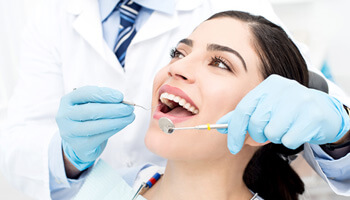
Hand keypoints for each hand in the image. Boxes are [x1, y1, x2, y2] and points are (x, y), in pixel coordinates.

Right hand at [56, 86, 134, 170]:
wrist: (81, 140)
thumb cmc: (88, 117)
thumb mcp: (91, 105)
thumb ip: (104, 101)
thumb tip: (123, 101)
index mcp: (67, 100)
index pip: (85, 93)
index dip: (104, 94)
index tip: (120, 96)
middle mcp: (64, 116)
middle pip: (90, 111)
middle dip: (113, 109)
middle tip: (129, 108)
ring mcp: (70, 132)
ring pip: (96, 125)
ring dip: (117, 120)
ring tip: (130, 116)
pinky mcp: (79, 145)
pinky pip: (100, 136)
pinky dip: (114, 129)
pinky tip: (123, 124)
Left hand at [217, 75, 349, 153]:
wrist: (324, 111)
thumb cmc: (288, 111)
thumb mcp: (265, 107)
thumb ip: (244, 115)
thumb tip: (221, 125)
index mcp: (268, 85)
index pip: (243, 109)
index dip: (235, 130)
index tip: (232, 146)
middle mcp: (283, 88)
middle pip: (256, 122)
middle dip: (257, 136)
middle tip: (265, 135)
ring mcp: (299, 100)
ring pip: (272, 132)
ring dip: (275, 137)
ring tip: (284, 128)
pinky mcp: (312, 116)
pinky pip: (289, 139)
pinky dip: (289, 141)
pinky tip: (297, 131)